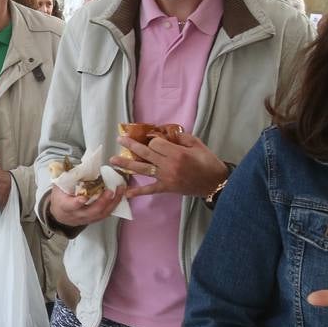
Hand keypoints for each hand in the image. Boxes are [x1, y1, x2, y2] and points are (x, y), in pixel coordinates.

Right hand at [47, 182, 125, 228]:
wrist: (60, 215)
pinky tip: (120, 196)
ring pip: (102, 213)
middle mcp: (78, 214)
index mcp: (65, 206)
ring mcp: (87, 218)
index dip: (78, 202)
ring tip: (120, 190)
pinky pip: (107, 214)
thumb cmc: (60, 198)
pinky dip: (114, 205)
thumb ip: (67, 178)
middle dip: (102, 201)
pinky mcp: (95, 219)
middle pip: (92, 211)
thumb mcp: (58, 187)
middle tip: (110, 191)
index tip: (84, 198)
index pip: (72, 206)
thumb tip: (79, 164)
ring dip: (113, 202)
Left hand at [111, 130, 227, 197]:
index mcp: (177, 153)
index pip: (155, 143)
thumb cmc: (207, 161)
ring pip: (142, 169)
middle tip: (119, 140)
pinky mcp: (166, 188)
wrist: (214, 183)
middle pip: (145, 153)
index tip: (152, 138)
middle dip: (131, 145)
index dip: (152, 139)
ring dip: (126, 164)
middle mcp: (168, 165)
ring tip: (113, 161)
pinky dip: (138, 192)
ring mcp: (166, 178)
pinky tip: (126, 193)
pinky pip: (150, 189)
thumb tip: (166, 134)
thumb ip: (181, 137)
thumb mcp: (197, 144)